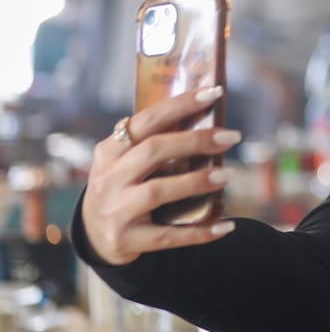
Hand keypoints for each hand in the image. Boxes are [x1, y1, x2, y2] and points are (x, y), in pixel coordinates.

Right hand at [80, 87, 238, 265]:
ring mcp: (116, 210)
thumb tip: (208, 121)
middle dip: (196, 141)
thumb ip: (155, 145)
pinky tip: (226, 226)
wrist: (95, 236)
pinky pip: (169, 235)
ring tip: (227, 175)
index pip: (147, 121)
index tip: (214, 92)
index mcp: (109, 152)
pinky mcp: (127, 238)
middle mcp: (109, 178)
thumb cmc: (123, 188)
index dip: (180, 105)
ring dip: (196, 182)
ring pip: (158, 191)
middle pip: (154, 151)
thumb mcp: (126, 163)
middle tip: (232, 136)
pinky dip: (199, 232)